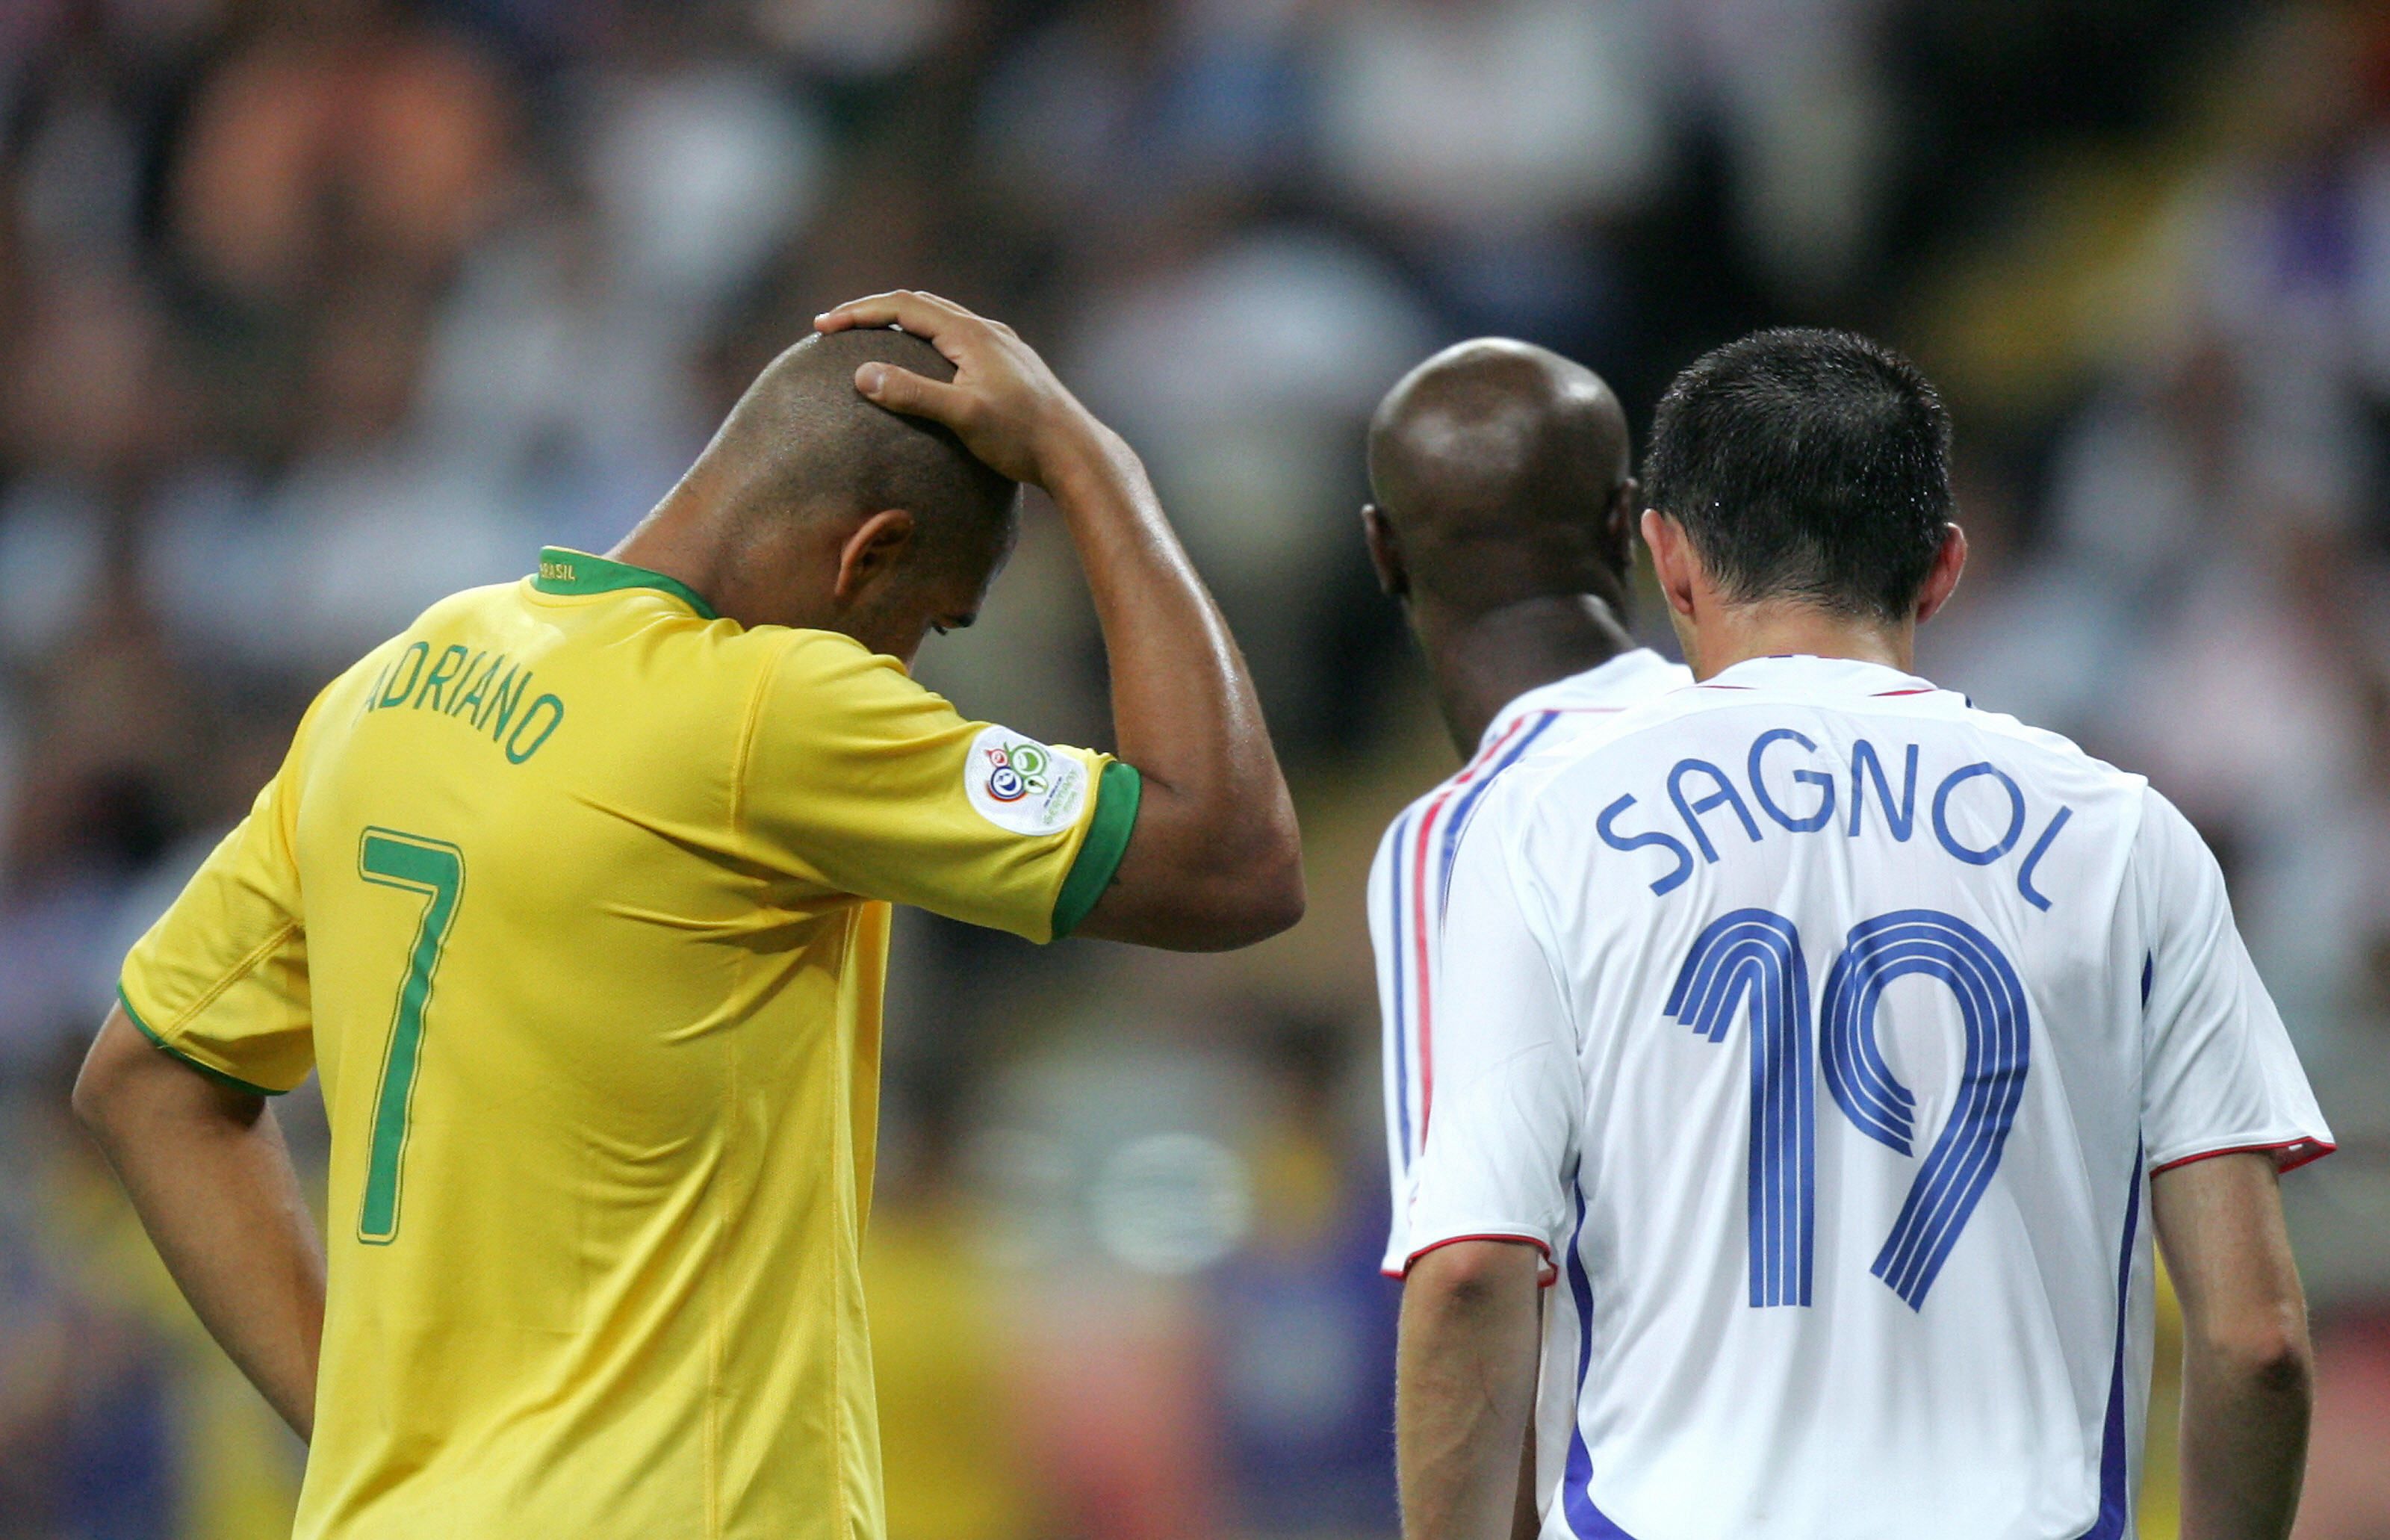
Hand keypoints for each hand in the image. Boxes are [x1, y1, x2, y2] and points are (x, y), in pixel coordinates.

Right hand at [814, 291, 1105, 488]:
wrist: (1076, 454)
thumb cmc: (1021, 438)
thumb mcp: (962, 416)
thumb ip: (912, 393)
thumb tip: (862, 374)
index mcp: (970, 333)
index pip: (901, 306)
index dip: (858, 312)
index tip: (822, 327)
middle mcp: (986, 330)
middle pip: (919, 305)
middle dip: (875, 312)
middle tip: (838, 328)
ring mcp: (1001, 347)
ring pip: (941, 321)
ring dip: (902, 323)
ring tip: (872, 340)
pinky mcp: (1009, 367)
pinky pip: (958, 341)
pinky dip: (927, 342)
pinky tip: (925, 367)